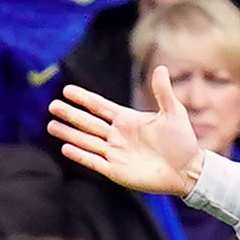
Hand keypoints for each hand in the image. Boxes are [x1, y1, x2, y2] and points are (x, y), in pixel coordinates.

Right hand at [49, 67, 206, 196]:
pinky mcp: (116, 171)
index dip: (84, 99)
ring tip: (51, 126)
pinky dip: (81, 155)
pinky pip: (94, 161)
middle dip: (70, 114)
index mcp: (127, 120)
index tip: (67, 90)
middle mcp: (117, 135)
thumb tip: (161, 68)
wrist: (188, 170)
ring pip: (86, 141)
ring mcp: (115, 153)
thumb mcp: (173, 112)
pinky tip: (66, 148)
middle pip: (88, 123)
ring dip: (69, 134)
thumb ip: (163, 92)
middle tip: (52, 106)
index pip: (99, 106)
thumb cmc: (182, 141)